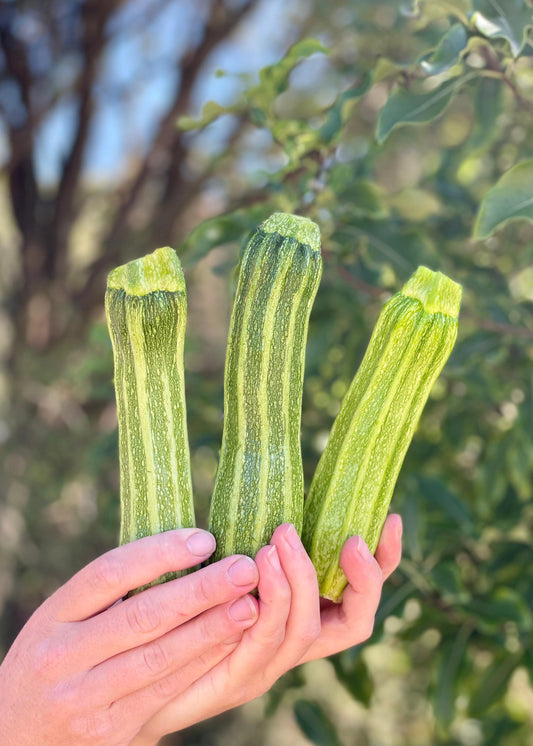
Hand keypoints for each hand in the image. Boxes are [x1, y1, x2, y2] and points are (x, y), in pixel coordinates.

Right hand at [0, 529, 259, 745]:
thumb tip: (183, 549)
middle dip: (199, 591)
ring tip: (249, 605)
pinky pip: (163, 692)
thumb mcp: (63, 621)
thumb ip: (110, 593)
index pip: (108, 574)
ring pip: (158, 657)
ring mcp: (83, 698)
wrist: (17, 738)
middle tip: (244, 568)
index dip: (159, 554)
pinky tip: (230, 644)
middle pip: (140, 616)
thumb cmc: (56, 661)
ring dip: (210, 630)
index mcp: (54, 616)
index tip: (205, 539)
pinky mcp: (108, 730)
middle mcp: (63, 656)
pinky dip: (201, 665)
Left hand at [135, 514, 401, 741]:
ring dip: (299, 581)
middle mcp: (296, 646)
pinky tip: (252, 568)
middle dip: (359, 578)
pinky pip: (262, 642)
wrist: (146, 677)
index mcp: (305, 620)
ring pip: (305, 629)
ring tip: (279, 541)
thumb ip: (261, 543)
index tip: (390, 518)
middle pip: (355, 623)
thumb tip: (278, 495)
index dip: (384, 563)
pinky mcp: (235, 677)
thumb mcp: (235, 565)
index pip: (361, 598)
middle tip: (346, 537)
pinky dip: (266, 603)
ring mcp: (269, 666)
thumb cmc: (192, 609)